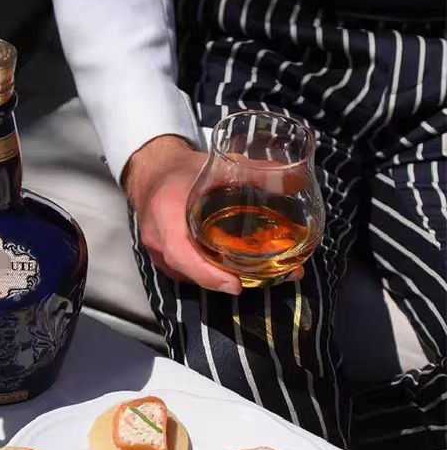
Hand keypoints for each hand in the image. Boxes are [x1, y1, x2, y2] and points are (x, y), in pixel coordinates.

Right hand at [124, 136, 303, 293]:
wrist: (152, 175)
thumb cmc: (183, 169)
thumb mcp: (218, 164)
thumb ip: (255, 171)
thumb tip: (296, 181)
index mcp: (165, 212)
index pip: (180, 253)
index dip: (207, 273)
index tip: (236, 284)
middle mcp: (158, 238)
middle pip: (192, 270)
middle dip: (230, 278)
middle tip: (271, 276)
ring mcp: (159, 253)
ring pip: (192, 274)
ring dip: (226, 278)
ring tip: (267, 273)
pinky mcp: (166, 259)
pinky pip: (190, 272)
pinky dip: (215, 273)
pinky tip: (242, 269)